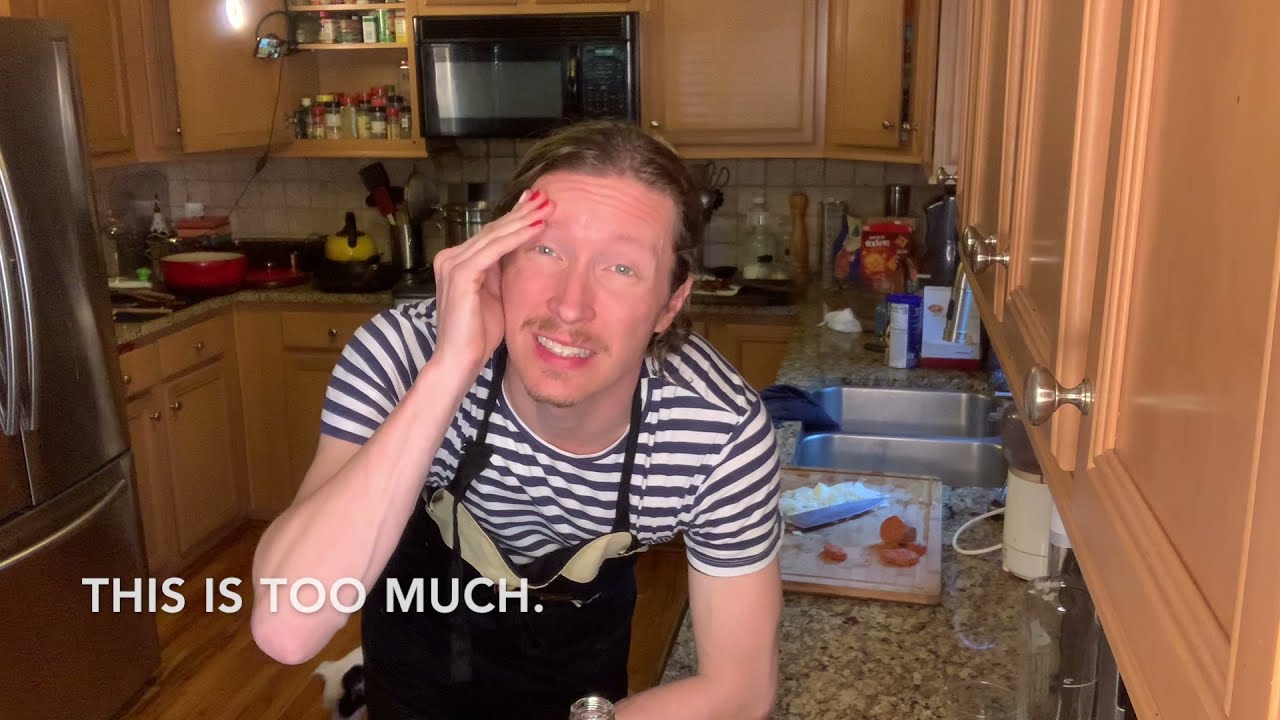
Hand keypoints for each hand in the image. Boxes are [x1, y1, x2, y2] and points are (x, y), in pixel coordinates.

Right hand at [431, 188, 552, 378]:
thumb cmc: (479, 335)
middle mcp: (451, 258)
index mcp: (458, 261)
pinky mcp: (460, 274)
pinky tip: (537, 227)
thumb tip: (521, 250)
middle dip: (522, 212)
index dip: (517, 218)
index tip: (540, 205)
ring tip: (547, 206)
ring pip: (495, 235)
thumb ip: (502, 272)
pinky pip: (494, 249)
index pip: (492, 234)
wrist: (460, 361)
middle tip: (546, 197)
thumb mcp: (496, 295)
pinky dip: (517, 237)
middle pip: (493, 229)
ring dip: (523, 219)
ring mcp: (453, 264)